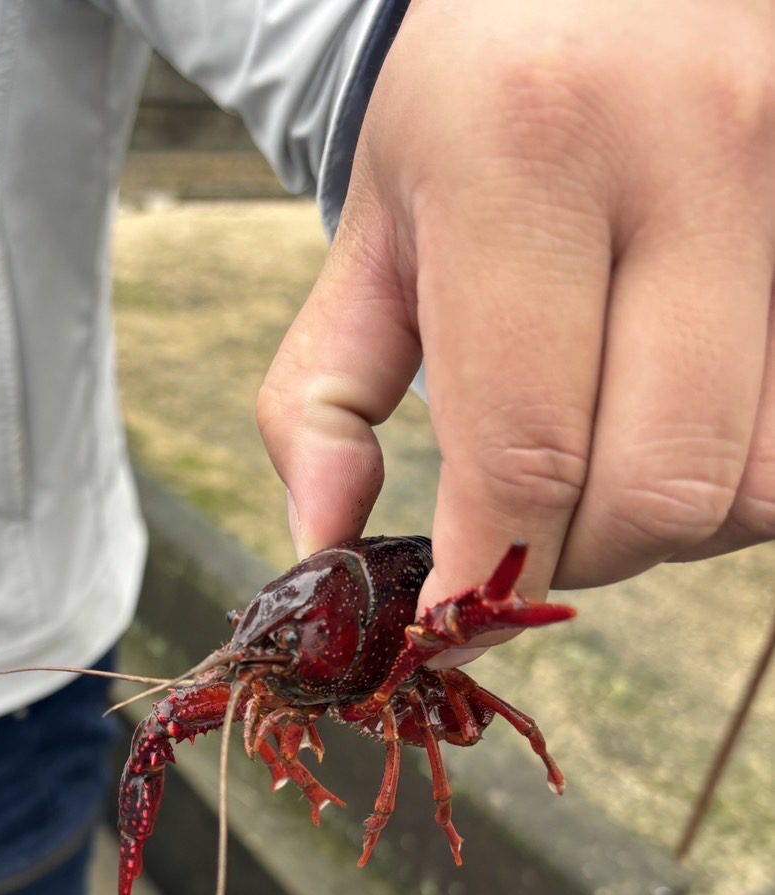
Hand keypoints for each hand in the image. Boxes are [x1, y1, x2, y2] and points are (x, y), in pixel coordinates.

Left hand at [259, 0, 774, 622]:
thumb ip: (323, 400)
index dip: (483, 575)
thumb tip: (323, 547)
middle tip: (516, 531)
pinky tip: (673, 429)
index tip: (449, 624)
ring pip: (758, 488)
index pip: (524, 447)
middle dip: (570, 559)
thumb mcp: (373, 235)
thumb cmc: (474, 111)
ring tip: (596, 465)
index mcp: (528, 155)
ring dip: (660, 530)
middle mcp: (697, 154)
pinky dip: (736, 483)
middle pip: (658, 492)